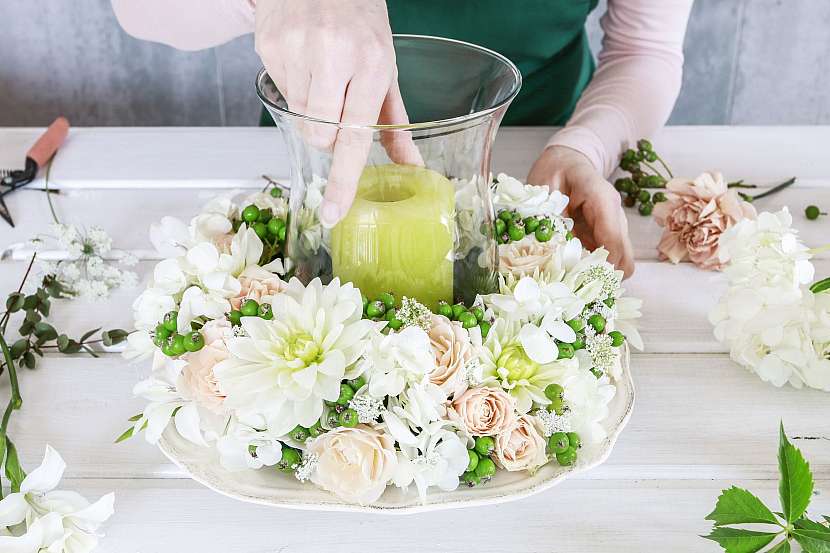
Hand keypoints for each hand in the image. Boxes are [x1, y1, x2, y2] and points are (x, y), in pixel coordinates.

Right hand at [255, 0, 420, 227]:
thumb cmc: (360, 21)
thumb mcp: (386, 67)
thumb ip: (394, 122)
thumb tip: (410, 165)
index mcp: (371, 63)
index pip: (354, 136)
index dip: (343, 180)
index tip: (333, 211)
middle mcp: (333, 56)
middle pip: (319, 136)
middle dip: (327, 138)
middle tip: (338, 111)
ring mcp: (296, 50)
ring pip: (298, 119)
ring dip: (311, 113)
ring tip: (323, 78)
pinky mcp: (269, 46)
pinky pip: (281, 94)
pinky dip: (294, 89)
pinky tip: (305, 63)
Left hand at [527, 146, 634, 276]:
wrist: (566, 161)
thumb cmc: (555, 171)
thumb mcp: (544, 187)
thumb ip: (549, 216)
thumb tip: (550, 250)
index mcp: (602, 200)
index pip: (613, 240)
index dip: (599, 266)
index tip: (578, 280)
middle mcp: (615, 216)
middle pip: (624, 259)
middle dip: (601, 278)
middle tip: (572, 286)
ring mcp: (615, 228)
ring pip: (620, 264)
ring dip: (598, 277)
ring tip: (570, 282)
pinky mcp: (607, 237)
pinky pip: (609, 261)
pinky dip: (594, 271)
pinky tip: (572, 274)